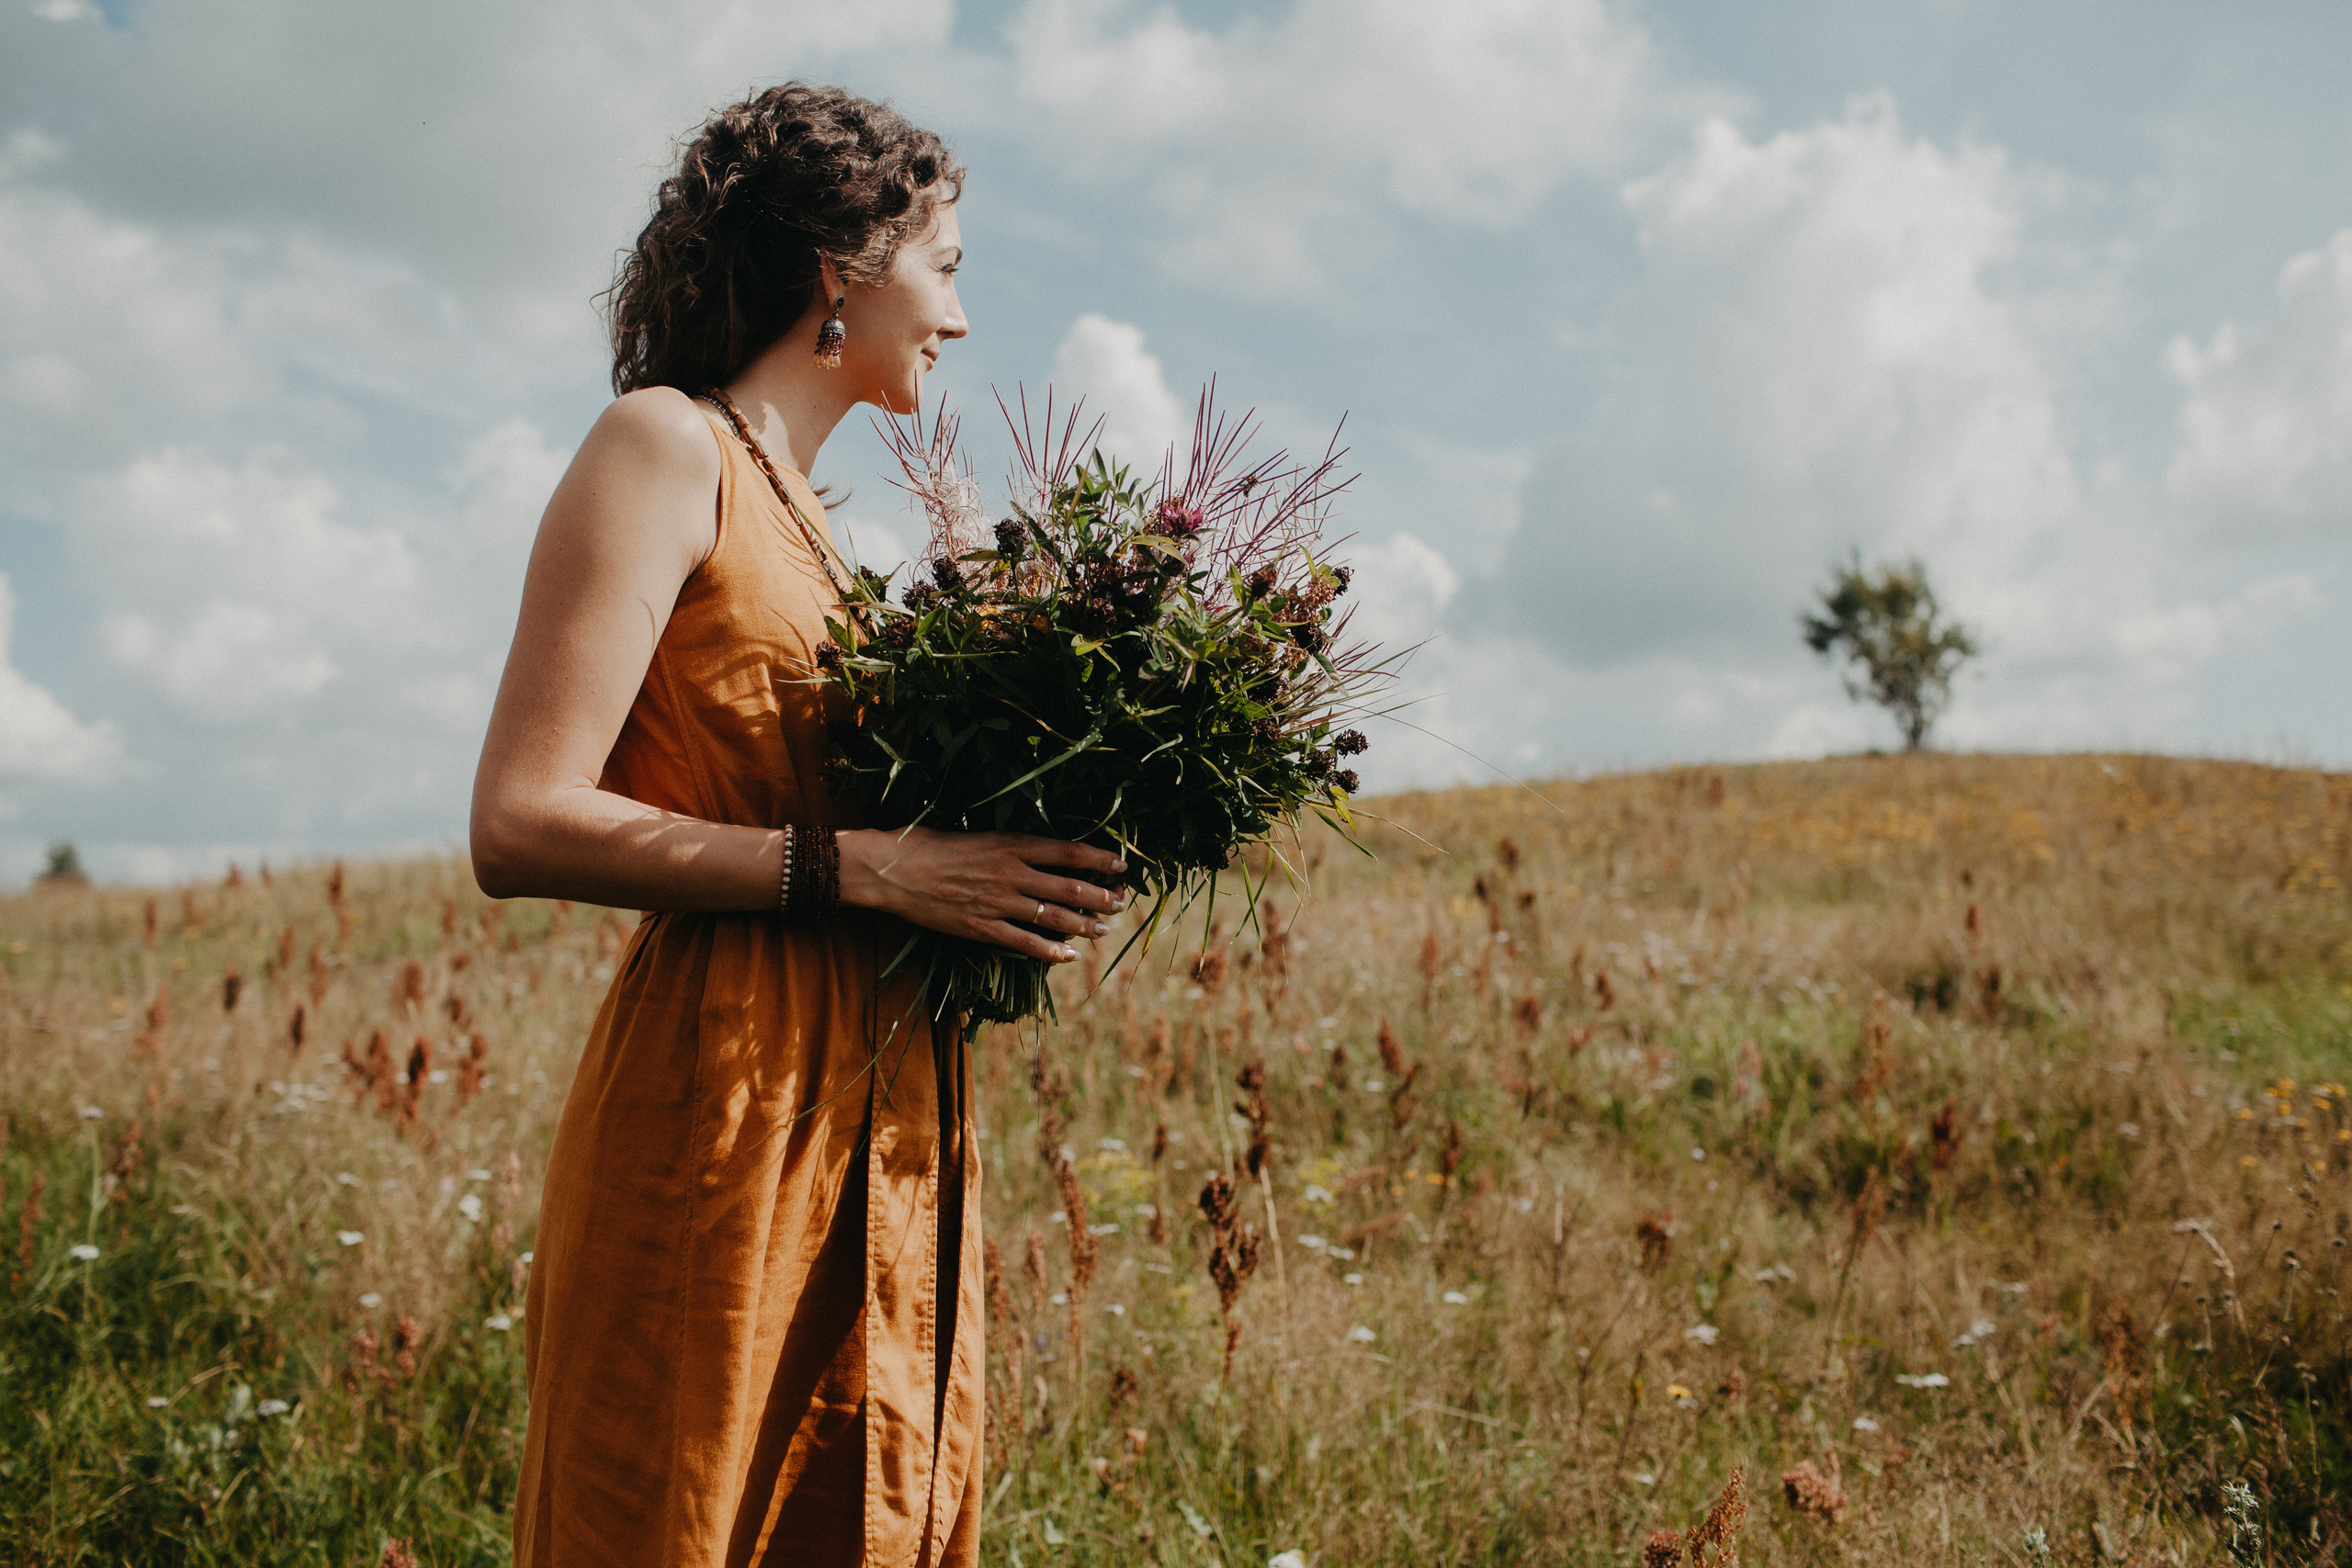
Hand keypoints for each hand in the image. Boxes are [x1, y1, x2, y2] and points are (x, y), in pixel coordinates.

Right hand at [836, 826, 1126, 962]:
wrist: (892, 870)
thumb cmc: (926, 843)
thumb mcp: (973, 832)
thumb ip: (1005, 843)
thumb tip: (1032, 848)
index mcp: (1009, 843)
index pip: (1067, 852)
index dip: (1098, 859)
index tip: (1120, 864)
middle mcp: (1011, 872)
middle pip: (1068, 886)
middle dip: (1101, 895)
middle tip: (1121, 902)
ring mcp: (998, 902)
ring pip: (1053, 916)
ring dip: (1084, 923)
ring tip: (1105, 929)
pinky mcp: (982, 928)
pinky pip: (1024, 943)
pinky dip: (1050, 951)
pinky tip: (1069, 956)